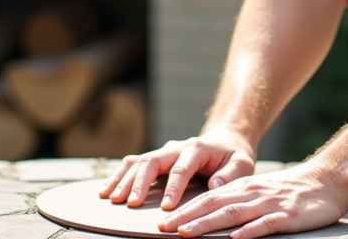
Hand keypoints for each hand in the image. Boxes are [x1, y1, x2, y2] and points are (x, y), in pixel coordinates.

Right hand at [99, 130, 255, 208]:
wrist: (226, 140)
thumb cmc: (233, 156)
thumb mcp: (242, 163)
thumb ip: (230, 175)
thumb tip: (213, 185)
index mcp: (197, 148)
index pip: (182, 168)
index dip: (173, 187)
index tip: (167, 206)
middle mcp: (176, 147)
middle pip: (153, 161)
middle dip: (140, 182)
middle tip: (131, 203)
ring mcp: (164, 152)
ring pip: (138, 161)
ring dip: (123, 179)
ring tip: (111, 198)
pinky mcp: (156, 159)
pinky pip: (133, 164)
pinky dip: (118, 175)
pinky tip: (106, 190)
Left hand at [158, 160, 347, 238]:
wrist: (327, 180)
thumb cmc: (291, 191)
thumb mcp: (260, 192)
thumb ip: (237, 202)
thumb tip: (208, 218)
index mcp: (243, 188)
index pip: (207, 199)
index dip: (184, 211)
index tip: (161, 223)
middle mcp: (252, 194)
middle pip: (214, 205)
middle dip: (186, 218)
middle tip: (162, 229)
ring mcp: (269, 204)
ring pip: (233, 214)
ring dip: (208, 224)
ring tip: (187, 233)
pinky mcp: (288, 216)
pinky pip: (266, 224)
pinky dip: (249, 231)